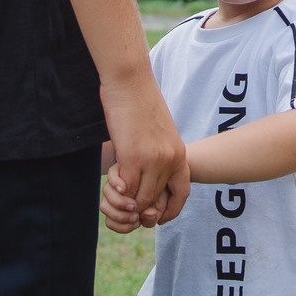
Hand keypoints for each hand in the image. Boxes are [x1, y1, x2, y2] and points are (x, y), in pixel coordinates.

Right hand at [101, 74, 189, 227]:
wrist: (130, 80)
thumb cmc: (140, 102)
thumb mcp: (159, 131)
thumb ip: (159, 151)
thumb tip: (151, 167)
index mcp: (179, 153)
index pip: (183, 192)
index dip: (171, 209)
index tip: (156, 215)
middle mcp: (170, 160)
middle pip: (156, 199)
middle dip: (142, 207)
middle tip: (128, 202)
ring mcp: (152, 161)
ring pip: (141, 199)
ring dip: (128, 201)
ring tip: (118, 191)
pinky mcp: (132, 157)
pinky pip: (126, 189)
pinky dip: (118, 191)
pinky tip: (113, 181)